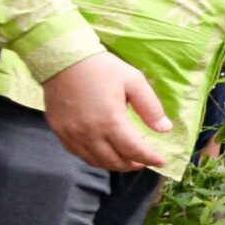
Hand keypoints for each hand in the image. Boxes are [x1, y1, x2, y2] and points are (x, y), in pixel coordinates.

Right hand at [40, 52, 170, 171]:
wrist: (63, 60)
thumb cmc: (101, 68)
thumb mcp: (133, 81)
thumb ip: (150, 107)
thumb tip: (164, 129)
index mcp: (110, 121)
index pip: (133, 150)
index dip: (150, 159)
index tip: (161, 162)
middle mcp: (89, 133)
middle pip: (114, 161)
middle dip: (133, 164)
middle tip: (145, 160)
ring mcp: (71, 135)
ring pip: (95, 161)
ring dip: (114, 164)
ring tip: (127, 159)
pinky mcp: (59, 131)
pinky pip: (77, 153)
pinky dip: (94, 158)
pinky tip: (103, 152)